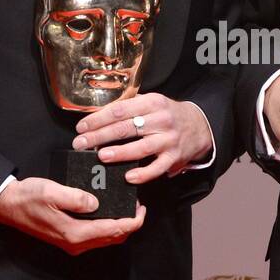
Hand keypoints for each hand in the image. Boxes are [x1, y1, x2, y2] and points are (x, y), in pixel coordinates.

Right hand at [0, 176, 145, 254]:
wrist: (8, 206)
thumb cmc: (28, 197)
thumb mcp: (52, 192)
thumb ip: (76, 198)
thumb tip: (96, 203)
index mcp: (75, 233)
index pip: (114, 231)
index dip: (133, 222)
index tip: (142, 209)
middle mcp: (76, 243)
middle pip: (114, 238)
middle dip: (130, 225)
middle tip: (138, 207)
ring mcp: (72, 243)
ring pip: (106, 239)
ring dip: (120, 227)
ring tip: (127, 209)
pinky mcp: (68, 239)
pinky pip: (96, 237)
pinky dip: (108, 228)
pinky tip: (109, 213)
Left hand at [72, 93, 212, 184]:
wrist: (199, 126)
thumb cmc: (167, 114)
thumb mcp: (151, 102)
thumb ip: (129, 108)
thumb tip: (97, 119)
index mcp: (152, 103)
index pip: (120, 110)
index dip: (98, 118)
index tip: (81, 127)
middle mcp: (161, 120)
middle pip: (126, 128)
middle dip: (99, 136)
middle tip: (81, 143)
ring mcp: (168, 139)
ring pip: (141, 147)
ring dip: (119, 152)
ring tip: (101, 156)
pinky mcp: (174, 157)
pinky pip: (157, 168)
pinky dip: (143, 174)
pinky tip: (128, 177)